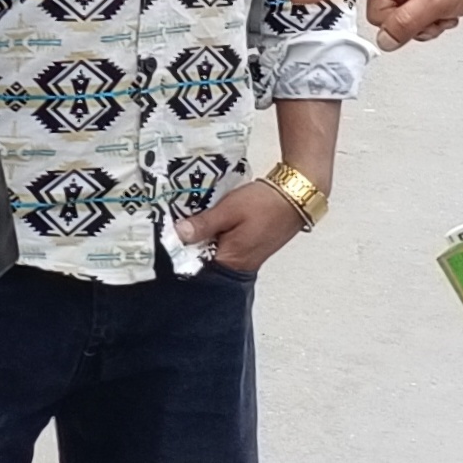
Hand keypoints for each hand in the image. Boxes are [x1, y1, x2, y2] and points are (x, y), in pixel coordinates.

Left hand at [176, 177, 307, 274]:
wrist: (297, 195)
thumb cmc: (264, 203)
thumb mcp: (229, 210)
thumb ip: (203, 225)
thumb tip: (177, 235)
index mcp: (231, 262)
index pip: (195, 267)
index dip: (179, 252)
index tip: (166, 237)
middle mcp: (238, 267)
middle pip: (204, 261)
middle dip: (190, 245)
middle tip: (174, 226)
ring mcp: (245, 258)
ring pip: (214, 252)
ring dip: (202, 239)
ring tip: (187, 222)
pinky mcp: (249, 248)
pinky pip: (224, 246)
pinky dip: (215, 235)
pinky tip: (208, 221)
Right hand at [288, 0, 462, 48]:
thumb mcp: (434, 1)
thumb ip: (405, 23)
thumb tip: (383, 42)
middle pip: (376, 16)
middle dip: (402, 22)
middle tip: (430, 9)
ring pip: (394, 26)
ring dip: (419, 26)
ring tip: (442, 12)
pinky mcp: (416, 4)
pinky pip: (409, 27)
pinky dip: (427, 26)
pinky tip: (445, 16)